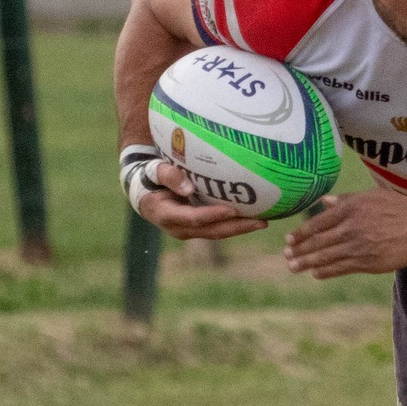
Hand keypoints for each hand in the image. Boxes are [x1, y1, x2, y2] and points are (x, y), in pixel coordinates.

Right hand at [135, 161, 267, 240]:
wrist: (144, 193)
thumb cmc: (149, 177)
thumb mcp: (154, 172)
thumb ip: (168, 176)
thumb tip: (189, 188)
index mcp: (167, 215)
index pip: (193, 218)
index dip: (213, 215)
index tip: (233, 210)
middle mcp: (179, 228)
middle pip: (211, 231)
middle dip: (237, 228)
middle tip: (260, 222)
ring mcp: (189, 231)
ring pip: (217, 233)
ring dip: (240, 229)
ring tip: (263, 222)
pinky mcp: (197, 228)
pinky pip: (218, 229)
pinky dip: (235, 225)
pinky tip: (253, 219)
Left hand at [282, 191, 406, 277]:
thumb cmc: (396, 206)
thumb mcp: (370, 196)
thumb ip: (346, 200)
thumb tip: (324, 201)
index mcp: (350, 209)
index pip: (317, 223)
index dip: (301, 233)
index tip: (289, 240)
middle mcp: (350, 228)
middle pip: (318, 242)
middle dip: (300, 250)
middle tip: (287, 256)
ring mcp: (358, 247)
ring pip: (326, 257)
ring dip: (307, 263)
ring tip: (294, 267)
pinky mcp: (367, 262)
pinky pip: (341, 268)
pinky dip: (326, 271)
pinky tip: (316, 273)